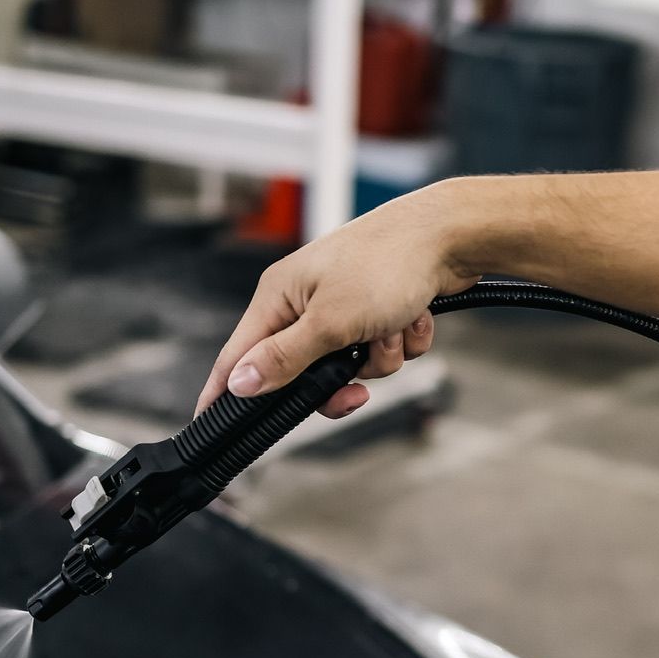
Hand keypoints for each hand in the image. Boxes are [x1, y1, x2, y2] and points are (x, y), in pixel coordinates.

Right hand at [196, 184, 481, 419]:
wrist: (449, 236)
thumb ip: (284, 357)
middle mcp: (307, 300)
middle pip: (302, 370)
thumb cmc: (387, 262)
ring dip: (379, 356)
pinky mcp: (378, 310)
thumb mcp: (330, 321)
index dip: (225, 390)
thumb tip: (240, 383)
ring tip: (393, 326)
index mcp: (281, 296)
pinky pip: (382, 350)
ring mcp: (344, 305)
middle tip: (356, 389)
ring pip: (352, 365)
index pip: (239, 353)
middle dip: (338, 379)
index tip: (209, 421)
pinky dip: (402, 340)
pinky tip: (414, 316)